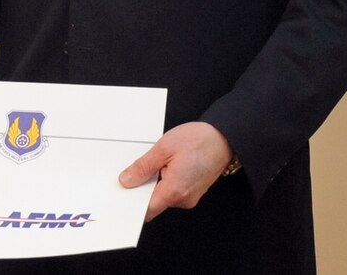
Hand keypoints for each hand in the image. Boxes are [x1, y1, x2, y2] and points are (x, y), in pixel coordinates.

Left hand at [118, 122, 234, 221]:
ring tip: (158, 162)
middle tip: (137, 169)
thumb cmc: (199, 140)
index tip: (122, 192)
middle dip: (142, 188)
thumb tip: (127, 180)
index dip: (132, 202)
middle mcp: (184, 199)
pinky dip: (165, 181)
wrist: (224, 138)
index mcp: (175, 191)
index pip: (146, 209)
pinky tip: (166, 165)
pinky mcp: (193, 192)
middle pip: (153, 203)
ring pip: (163, 196)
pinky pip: (172, 191)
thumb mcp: (164, 148)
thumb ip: (143, 166)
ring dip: (155, 183)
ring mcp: (189, 197)